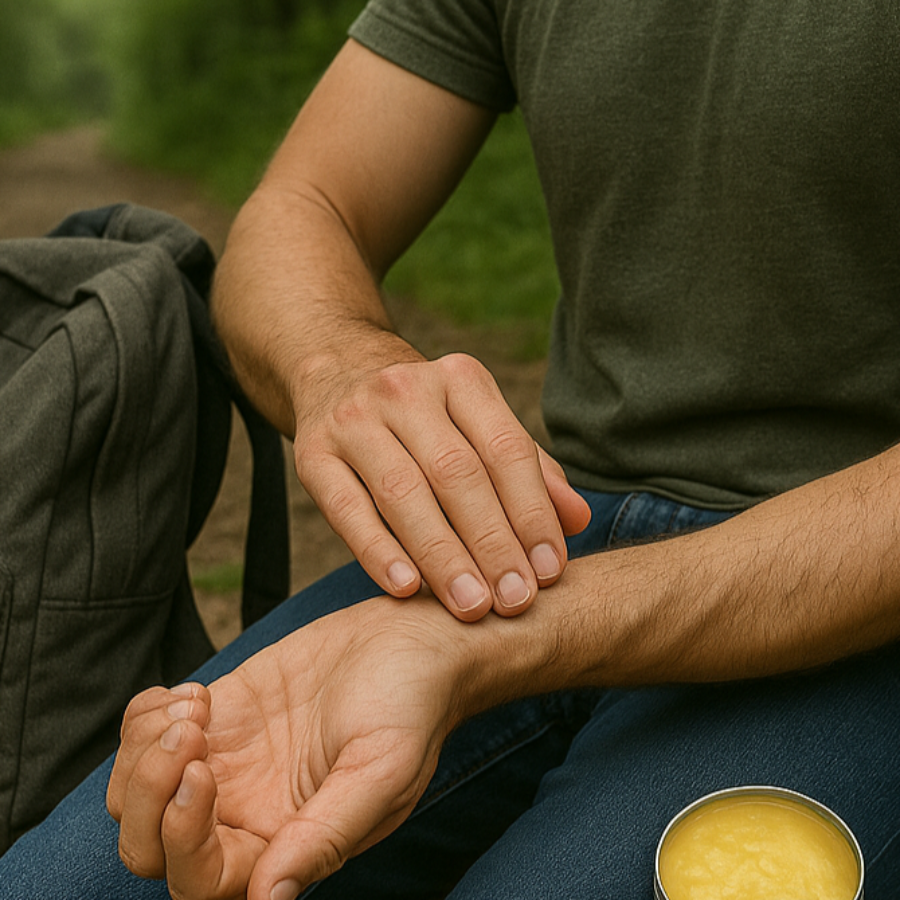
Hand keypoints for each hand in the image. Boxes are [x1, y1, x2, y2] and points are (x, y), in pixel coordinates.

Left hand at [108, 596, 471, 899]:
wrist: (408, 641)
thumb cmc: (409, 707)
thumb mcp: (381, 772)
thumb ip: (325, 835)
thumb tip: (271, 898)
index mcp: (285, 842)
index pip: (200, 880)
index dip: (180, 838)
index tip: (202, 771)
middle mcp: (246, 812)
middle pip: (148, 844)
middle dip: (148, 791)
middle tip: (191, 730)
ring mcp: (225, 761)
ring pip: (135, 789)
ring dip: (144, 746)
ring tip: (196, 704)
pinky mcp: (217, 714)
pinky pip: (146, 731)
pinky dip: (147, 713)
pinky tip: (195, 693)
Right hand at [294, 350, 590, 620]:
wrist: (338, 376)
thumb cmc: (428, 421)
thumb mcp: (480, 428)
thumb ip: (530, 473)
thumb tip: (578, 520)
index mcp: (461, 378)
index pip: (506, 449)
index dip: (532, 513)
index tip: (550, 571)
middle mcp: (406, 389)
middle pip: (457, 473)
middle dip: (491, 542)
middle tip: (515, 600)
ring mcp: (354, 418)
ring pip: (404, 493)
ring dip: (442, 556)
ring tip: (471, 606)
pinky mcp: (312, 452)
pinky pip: (347, 509)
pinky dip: (379, 551)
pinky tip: (407, 589)